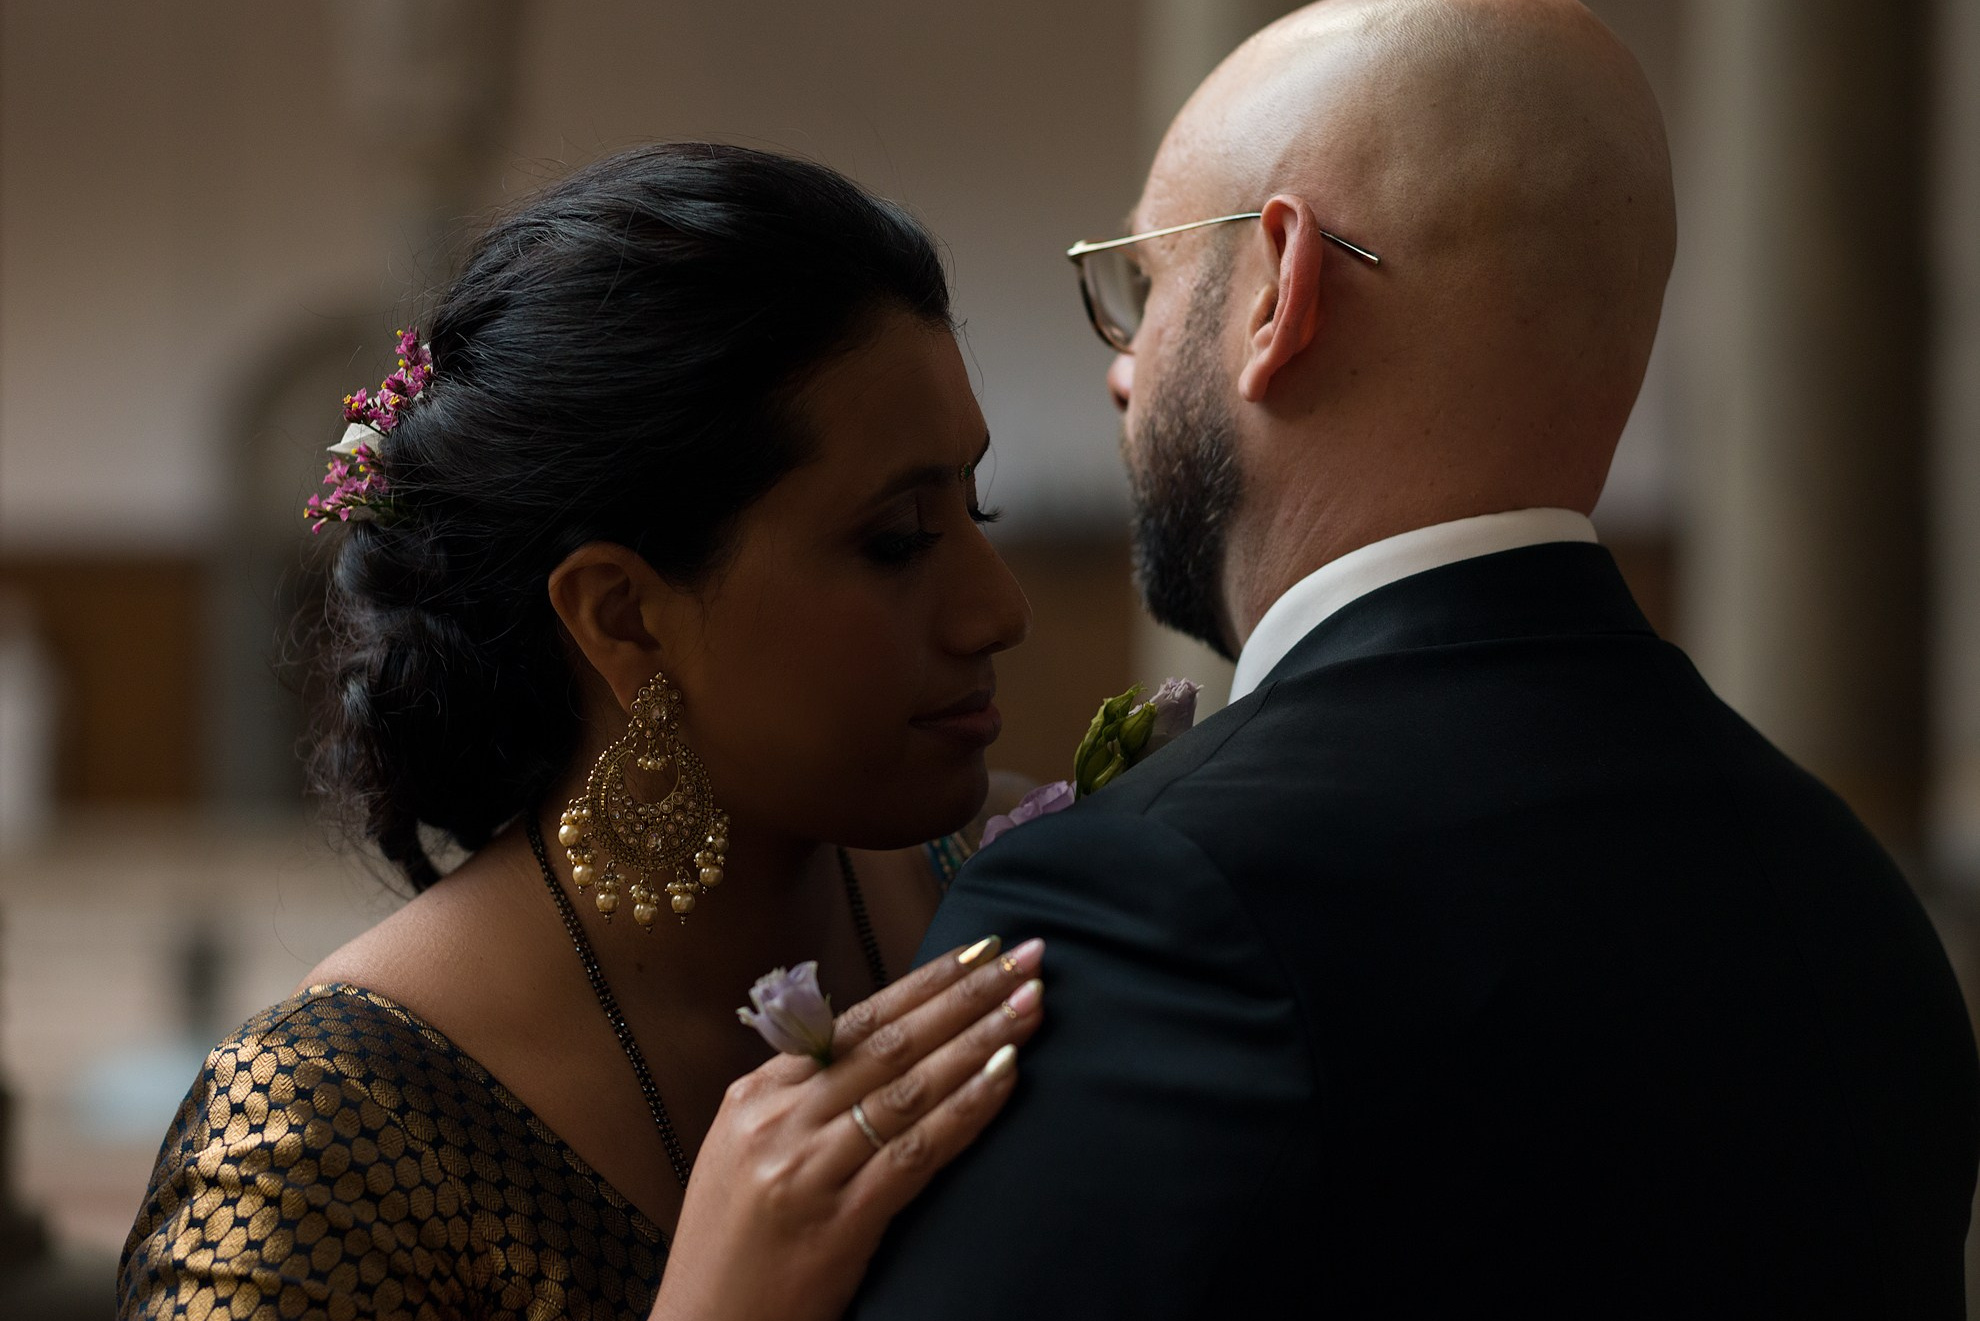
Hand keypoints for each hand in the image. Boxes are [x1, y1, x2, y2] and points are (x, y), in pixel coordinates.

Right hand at [649, 936, 1045, 1320]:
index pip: (855, 1021)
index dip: (925, 983)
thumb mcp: (743, 1153)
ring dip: (979, 1039)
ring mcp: (808, 1170)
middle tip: (1026, 959)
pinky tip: (1007, 1076)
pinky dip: (968, 1109)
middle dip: (966, 994)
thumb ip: (798, 1097)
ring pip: (909, 1087)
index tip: (979, 952)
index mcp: (756, 1096)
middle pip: (890, 1042)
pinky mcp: (840, 1223)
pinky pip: (917, 1153)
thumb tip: (868, 1041)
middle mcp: (779, 1122)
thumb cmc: (734, 1246)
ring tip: (1033, 1005)